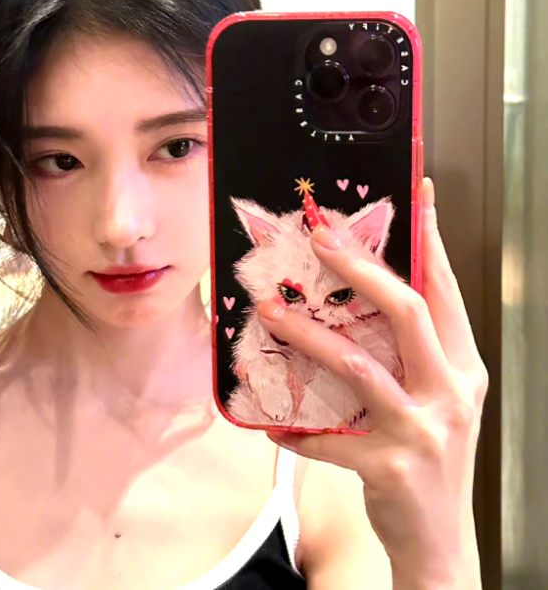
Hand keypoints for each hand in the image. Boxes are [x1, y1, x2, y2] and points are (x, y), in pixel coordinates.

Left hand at [256, 178, 487, 589]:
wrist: (440, 540)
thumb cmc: (430, 457)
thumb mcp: (434, 398)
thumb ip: (408, 353)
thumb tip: (357, 299)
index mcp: (462, 366)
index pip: (445, 289)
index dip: (431, 238)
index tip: (419, 189)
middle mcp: (450, 391)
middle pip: (407, 311)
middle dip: (361, 269)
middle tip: (317, 237)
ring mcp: (422, 429)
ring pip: (357, 364)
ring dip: (306, 334)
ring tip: (268, 309)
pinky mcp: (389, 466)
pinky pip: (329, 437)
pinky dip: (296, 429)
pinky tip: (270, 422)